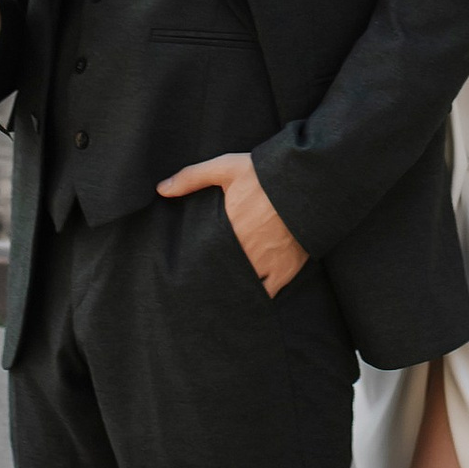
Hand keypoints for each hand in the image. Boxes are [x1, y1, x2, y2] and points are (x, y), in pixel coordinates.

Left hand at [156, 150, 308, 295]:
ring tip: (221, 297)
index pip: (204, 257)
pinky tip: (247, 299)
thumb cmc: (266, 175)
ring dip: (232, 289)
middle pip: (221, 274)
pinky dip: (257, 296)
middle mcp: (245, 252)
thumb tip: (161, 189)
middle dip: (212, 279)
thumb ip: (192, 178)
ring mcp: (266, 264)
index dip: (195, 265)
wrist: (308, 183)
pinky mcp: (285, 270)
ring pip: (242, 287)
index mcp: (228, 230)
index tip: (186, 271)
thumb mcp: (227, 168)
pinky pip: (267, 293)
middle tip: (200, 288)